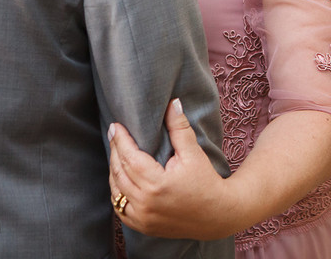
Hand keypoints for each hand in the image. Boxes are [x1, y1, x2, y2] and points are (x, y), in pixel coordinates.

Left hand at [108, 99, 234, 239]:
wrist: (216, 215)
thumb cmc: (206, 181)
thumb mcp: (194, 153)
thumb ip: (180, 128)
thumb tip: (172, 103)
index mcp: (157, 184)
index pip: (130, 157)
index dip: (121, 140)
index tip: (116, 126)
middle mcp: (145, 203)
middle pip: (119, 172)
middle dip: (114, 151)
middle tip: (113, 134)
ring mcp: (142, 218)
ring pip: (116, 191)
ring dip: (113, 171)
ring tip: (116, 153)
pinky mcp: (142, 226)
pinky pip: (120, 208)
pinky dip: (117, 192)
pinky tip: (120, 179)